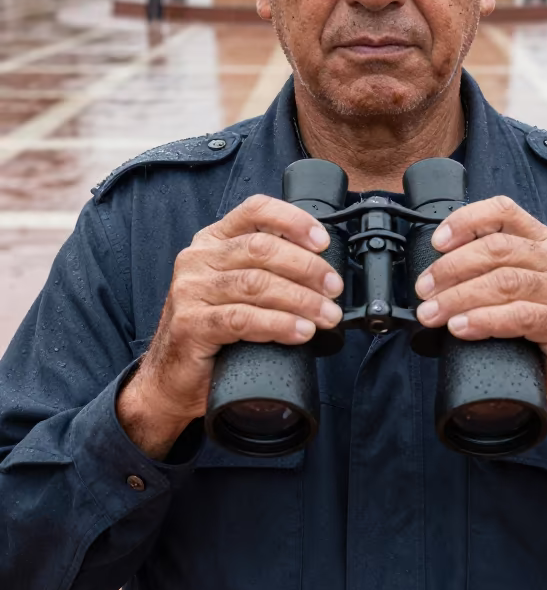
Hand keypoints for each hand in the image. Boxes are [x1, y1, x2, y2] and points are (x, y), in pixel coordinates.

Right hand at [117, 195, 339, 457]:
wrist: (170, 379)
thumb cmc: (212, 331)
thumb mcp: (236, 288)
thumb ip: (265, 269)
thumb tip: (322, 272)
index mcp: (212, 240)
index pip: (255, 210)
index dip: (294, 221)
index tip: (323, 242)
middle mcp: (198, 258)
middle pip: (261, 248)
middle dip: (306, 268)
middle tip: (334, 289)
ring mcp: (190, 291)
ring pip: (256, 284)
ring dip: (301, 300)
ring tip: (326, 316)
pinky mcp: (190, 324)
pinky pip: (242, 319)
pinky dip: (278, 324)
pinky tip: (300, 331)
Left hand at [414, 196, 546, 457]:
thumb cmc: (546, 343)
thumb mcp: (521, 297)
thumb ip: (492, 277)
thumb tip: (435, 278)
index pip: (504, 211)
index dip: (466, 220)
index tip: (436, 243)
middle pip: (498, 248)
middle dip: (451, 268)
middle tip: (424, 290)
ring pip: (505, 281)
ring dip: (459, 296)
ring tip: (432, 313)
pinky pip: (521, 316)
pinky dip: (485, 320)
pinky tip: (461, 328)